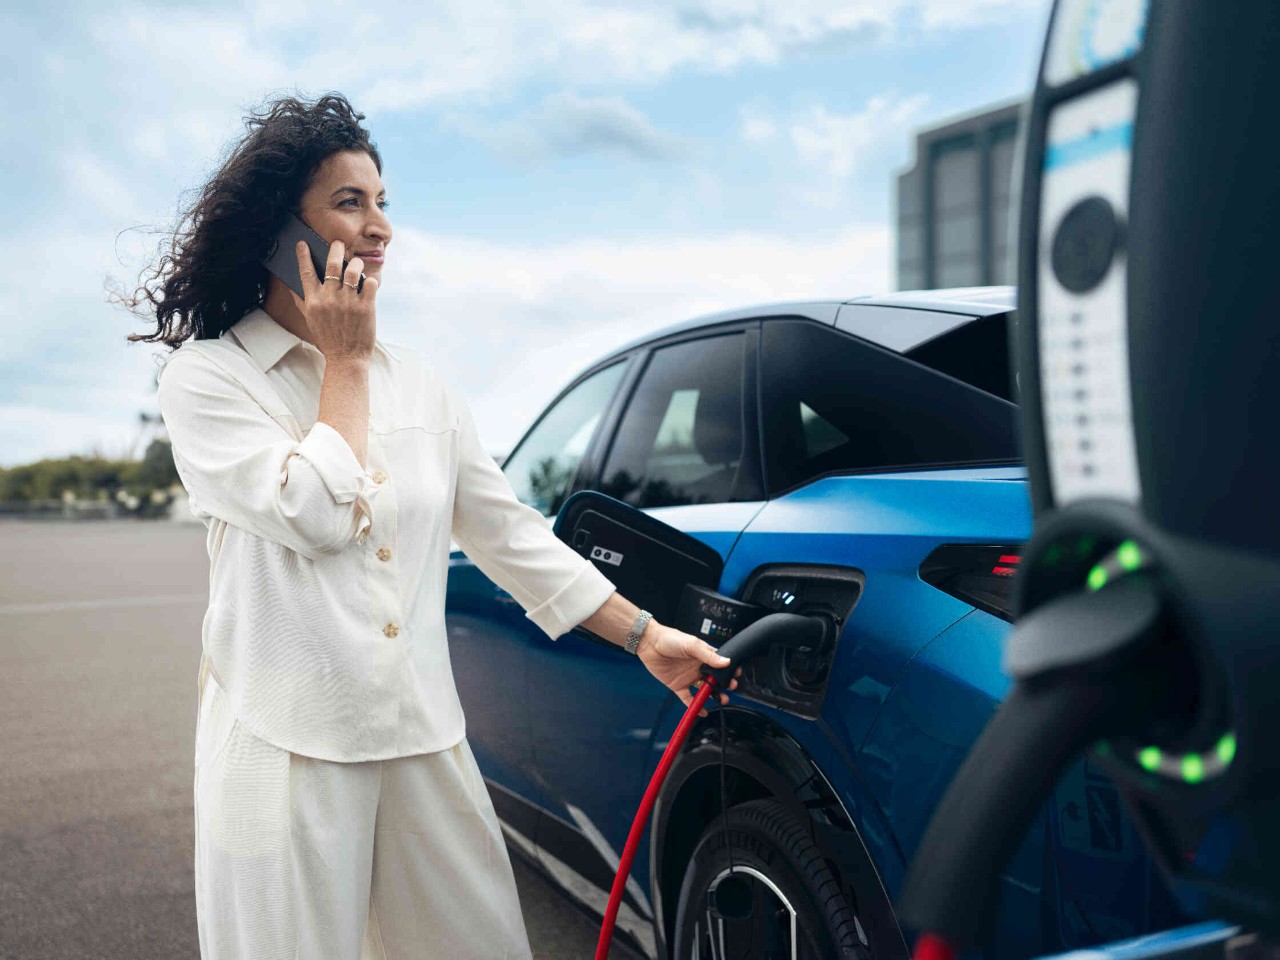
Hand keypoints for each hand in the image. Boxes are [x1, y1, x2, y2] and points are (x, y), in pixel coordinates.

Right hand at [289, 238, 378, 362]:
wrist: (347, 359)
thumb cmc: (328, 339)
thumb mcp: (309, 321)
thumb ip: (301, 301)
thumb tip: (290, 285)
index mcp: (314, 301)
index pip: (306, 272)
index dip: (303, 255)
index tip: (303, 243)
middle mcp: (330, 299)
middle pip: (332, 264)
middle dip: (335, 249)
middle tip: (338, 244)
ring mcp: (348, 302)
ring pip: (352, 270)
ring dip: (355, 262)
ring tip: (356, 262)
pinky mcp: (366, 307)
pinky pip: (370, 283)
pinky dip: (370, 280)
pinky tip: (369, 282)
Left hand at [636, 622, 741, 717]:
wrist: (648, 644)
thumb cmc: (669, 638)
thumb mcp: (691, 644)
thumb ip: (708, 655)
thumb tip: (726, 662)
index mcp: (703, 655)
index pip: (720, 664)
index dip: (729, 670)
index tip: (736, 675)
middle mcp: (698, 667)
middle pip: (716, 679)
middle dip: (725, 684)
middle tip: (731, 687)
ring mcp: (689, 677)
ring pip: (705, 690)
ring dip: (714, 696)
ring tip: (723, 700)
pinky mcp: (678, 685)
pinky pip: (688, 698)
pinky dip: (696, 705)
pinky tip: (702, 711)